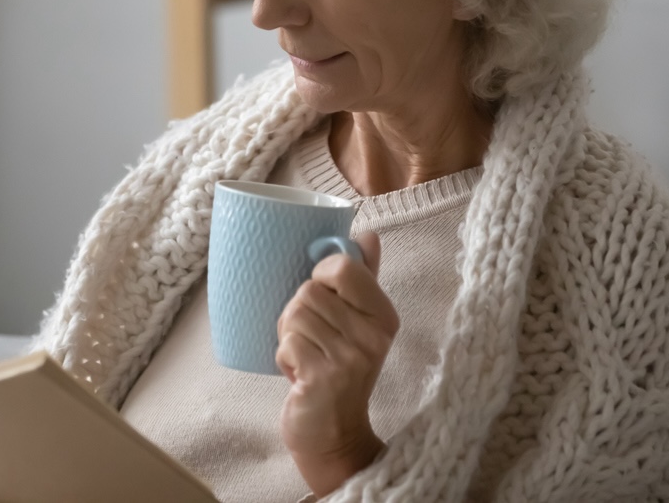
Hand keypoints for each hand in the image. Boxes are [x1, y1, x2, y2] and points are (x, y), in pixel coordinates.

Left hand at [276, 231, 398, 496]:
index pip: (342, 266)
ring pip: (294, 315)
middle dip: (299, 314)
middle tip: (314, 342)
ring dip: (290, 337)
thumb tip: (368, 235)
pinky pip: (287, 342)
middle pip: (308, 291)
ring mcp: (350, 358)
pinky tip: (300, 376)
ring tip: (307, 358)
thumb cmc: (339, 371)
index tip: (324, 301)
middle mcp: (372, 335)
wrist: (334, 434)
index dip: (319, 276)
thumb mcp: (358, 324)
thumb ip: (362, 278)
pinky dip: (285, 357)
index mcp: (384, 315)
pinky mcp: (323, 378)